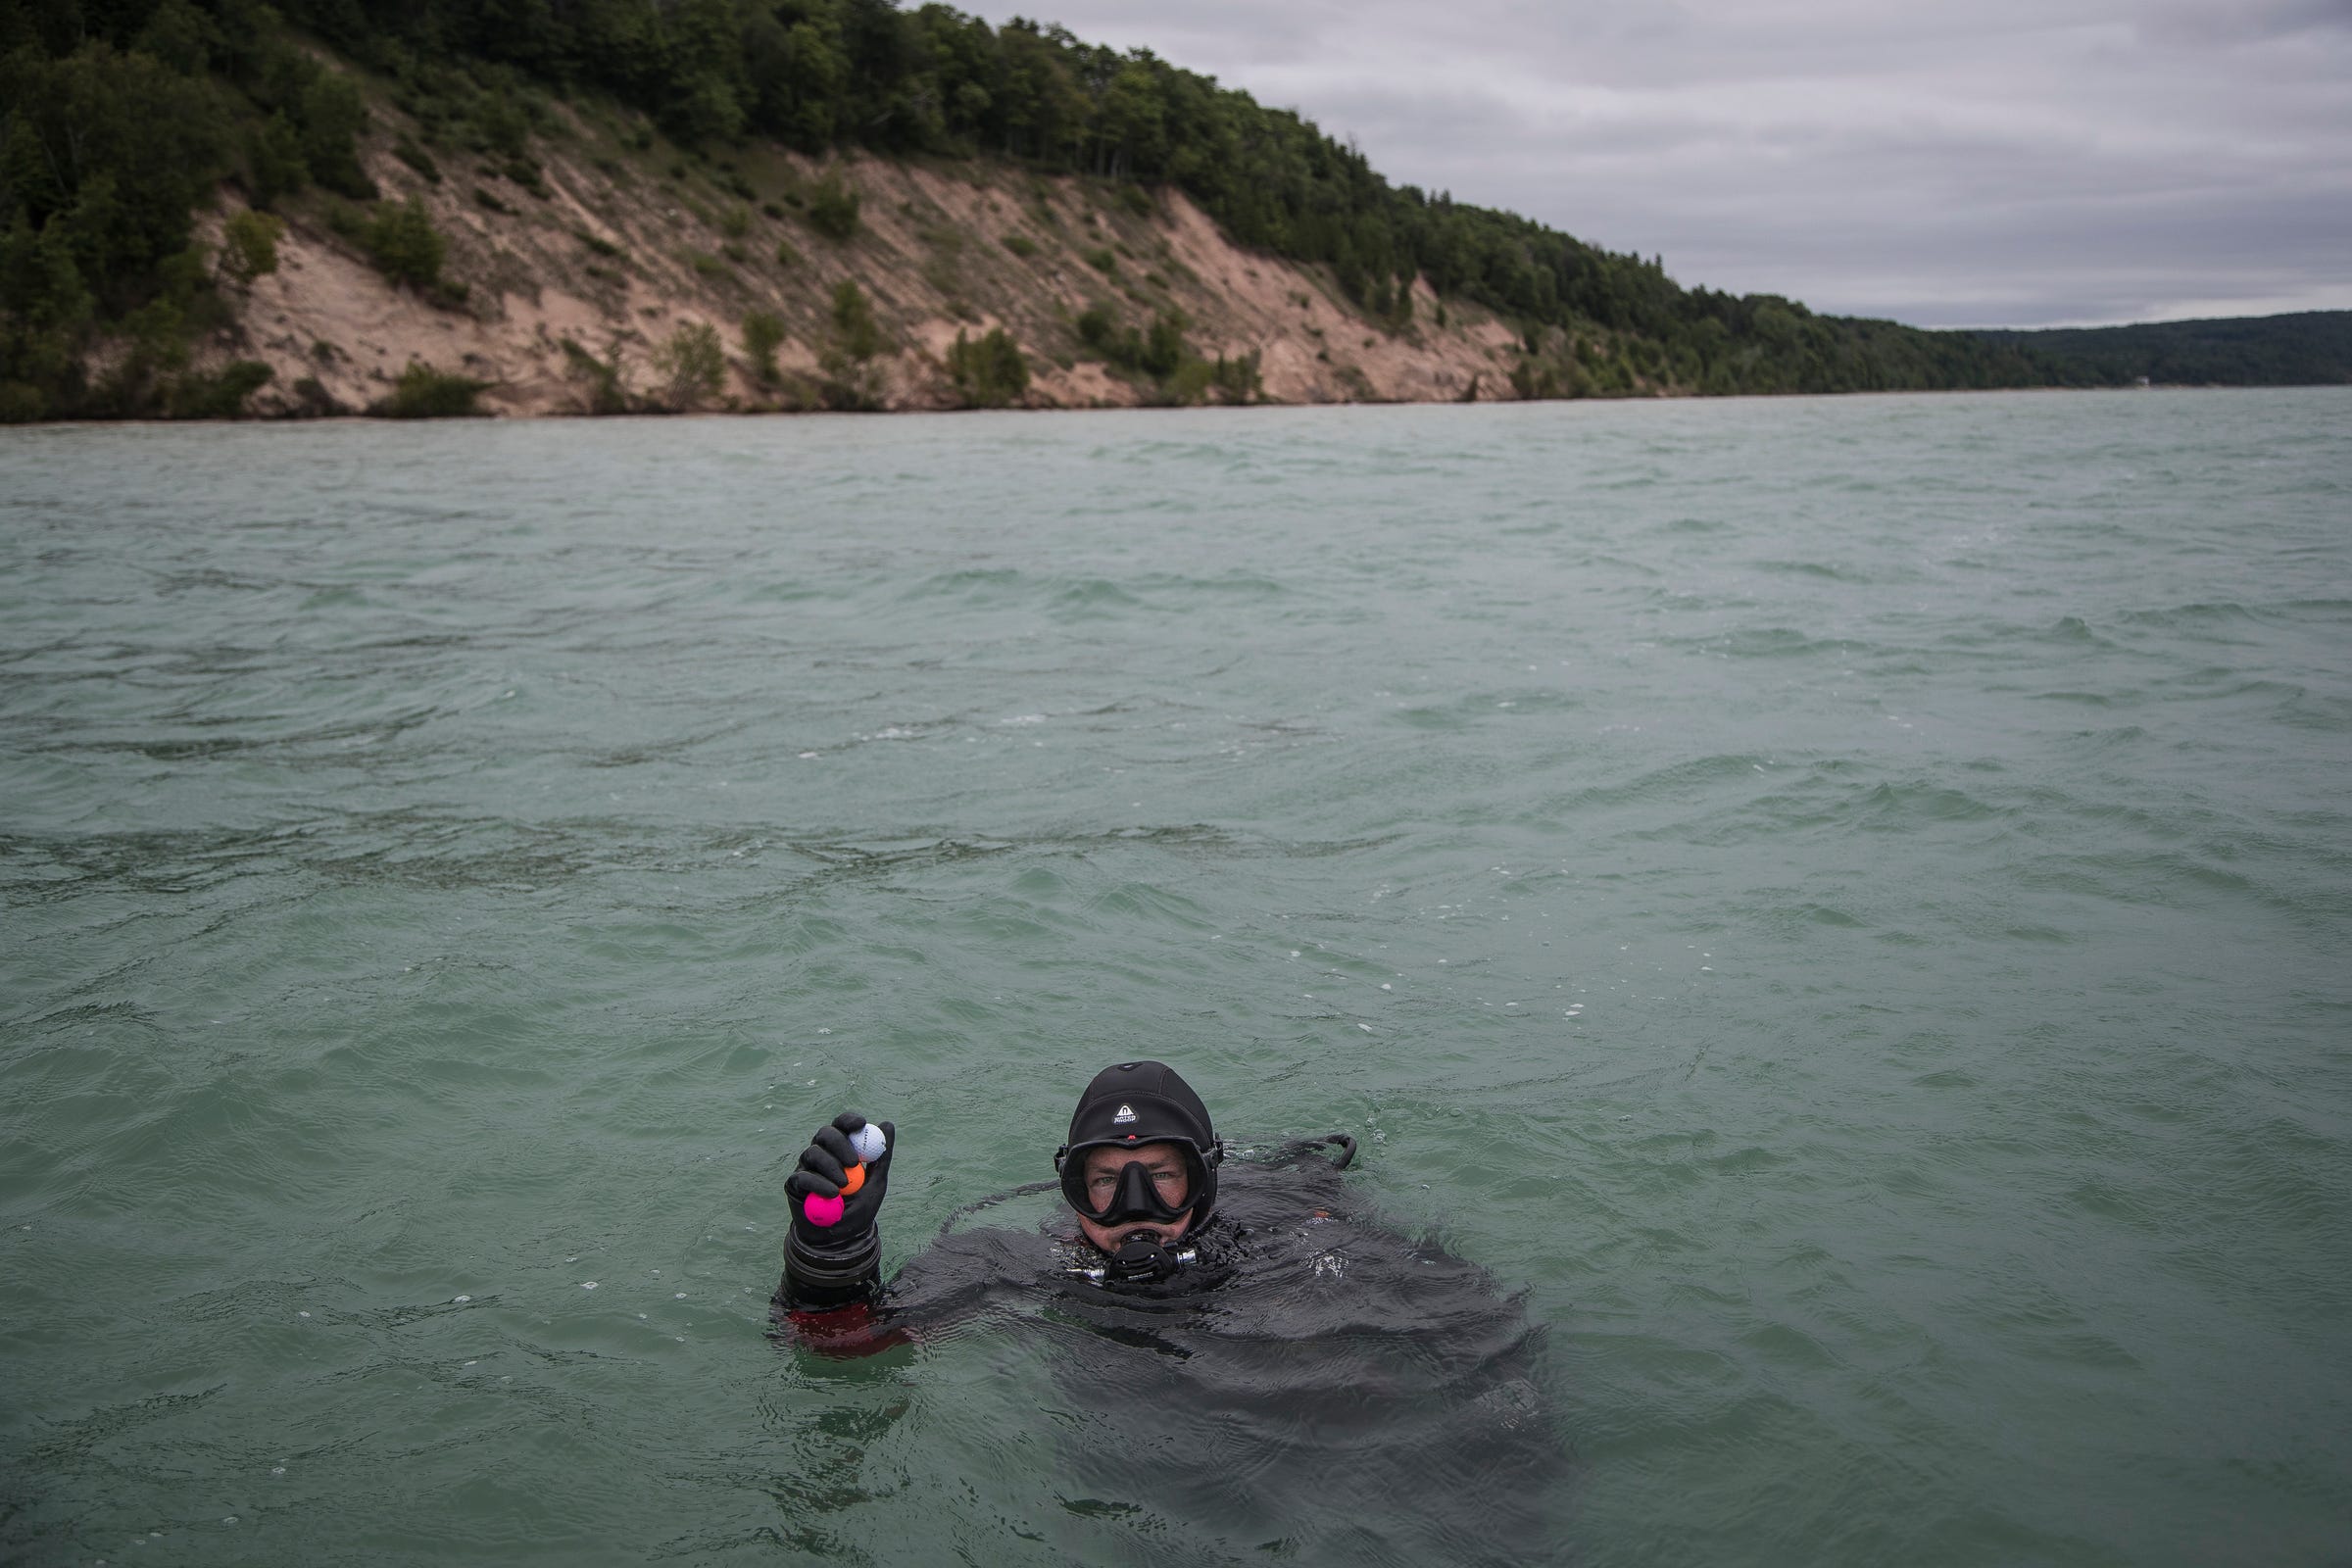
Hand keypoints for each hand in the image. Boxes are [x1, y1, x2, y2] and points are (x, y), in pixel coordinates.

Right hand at [786, 1112, 893, 1244]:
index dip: (849, 1121)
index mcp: (841, 1148)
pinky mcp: (795, 1185)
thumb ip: (882, 1155)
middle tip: (852, 1162)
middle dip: (839, 1144)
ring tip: (844, 1186)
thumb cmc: (859, 1206)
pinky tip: (832, 1194)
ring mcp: (806, 1167)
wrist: (842, 1237)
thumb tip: (888, 1124)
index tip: (861, 1124)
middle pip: (825, 1134)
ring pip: (813, 1153)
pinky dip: (819, 1184)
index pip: (842, 1125)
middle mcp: (822, 1153)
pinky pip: (803, 1177)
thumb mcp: (876, 1182)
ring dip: (831, 1167)